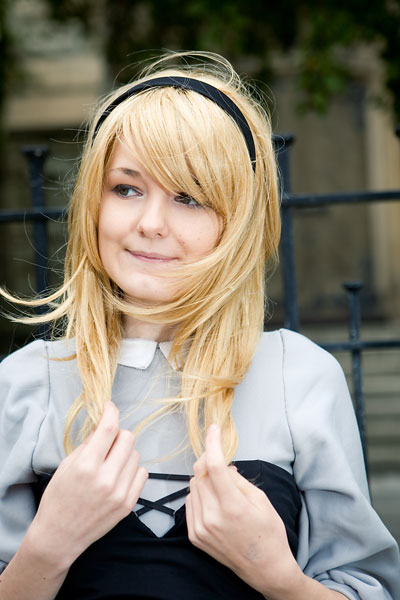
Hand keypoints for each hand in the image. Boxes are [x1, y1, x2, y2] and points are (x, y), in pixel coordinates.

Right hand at [28, 401, 147, 569]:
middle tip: (107, 441)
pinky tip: (118, 475)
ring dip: (125, 453)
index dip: (111, 412)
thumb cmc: (58, 499)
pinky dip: (132, 469)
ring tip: (110, 463)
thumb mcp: (66, 466)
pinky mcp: (128, 504)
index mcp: (86, 466)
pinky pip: (142, 473)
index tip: (109, 407)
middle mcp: (106, 478)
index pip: (108, 428)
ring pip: (136, 454)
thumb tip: (103, 425)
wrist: (59, 537)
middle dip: (117, 434)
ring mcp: (120, 492)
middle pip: (127, 438)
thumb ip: (87, 444)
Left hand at [185, 424, 302, 598]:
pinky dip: (199, 496)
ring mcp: (201, 528)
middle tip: (224, 466)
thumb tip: (223, 465)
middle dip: (209, 462)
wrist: (265, 568)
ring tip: (223, 489)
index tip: (214, 429)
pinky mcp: (195, 536)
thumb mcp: (261, 500)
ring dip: (205, 480)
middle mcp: (212, 517)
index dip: (212, 443)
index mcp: (232, 506)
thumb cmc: (269, 533)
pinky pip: (189, 502)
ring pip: (193, 486)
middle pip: (200, 473)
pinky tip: (215, 502)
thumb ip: (238, 479)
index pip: (214, 465)